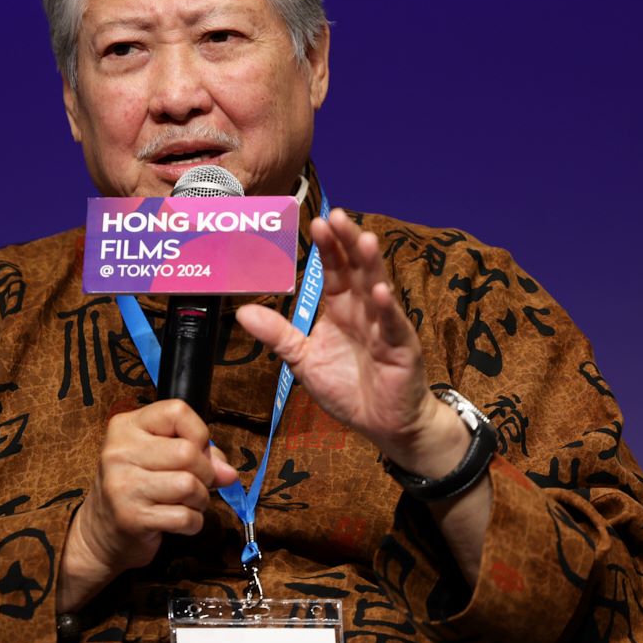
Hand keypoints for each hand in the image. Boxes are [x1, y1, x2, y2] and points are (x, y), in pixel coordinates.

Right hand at [58, 399, 237, 611]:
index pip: (177, 411)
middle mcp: (119, 451)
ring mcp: (123, 485)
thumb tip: (229, 472)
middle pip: (188, 452)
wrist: (99, 534)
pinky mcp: (131, 518)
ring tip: (188, 503)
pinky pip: (185, 517)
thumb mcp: (158, 458)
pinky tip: (179, 521)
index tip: (196, 450)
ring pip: (189, 485)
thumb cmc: (135, 488)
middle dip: (205, 472)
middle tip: (197, 484)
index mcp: (126, 426)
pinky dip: (193, 522)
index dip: (198, 432)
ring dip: (200, 499)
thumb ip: (198, 454)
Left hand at [236, 210, 489, 583]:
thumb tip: (242, 312)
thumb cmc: (349, 388)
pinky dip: (386, 308)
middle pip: (355, 268)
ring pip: (377, 288)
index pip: (333, 270)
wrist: (383, 424)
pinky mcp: (400, 348)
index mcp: (341, 309)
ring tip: (362, 239)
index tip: (314, 223)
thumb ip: (278, 335)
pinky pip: (392, 325)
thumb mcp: (304, 360)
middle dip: (346, 242)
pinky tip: (379, 291)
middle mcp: (364, 310)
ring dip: (369, 264)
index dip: (325, 248)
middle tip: (335, 217)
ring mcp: (384, 325)